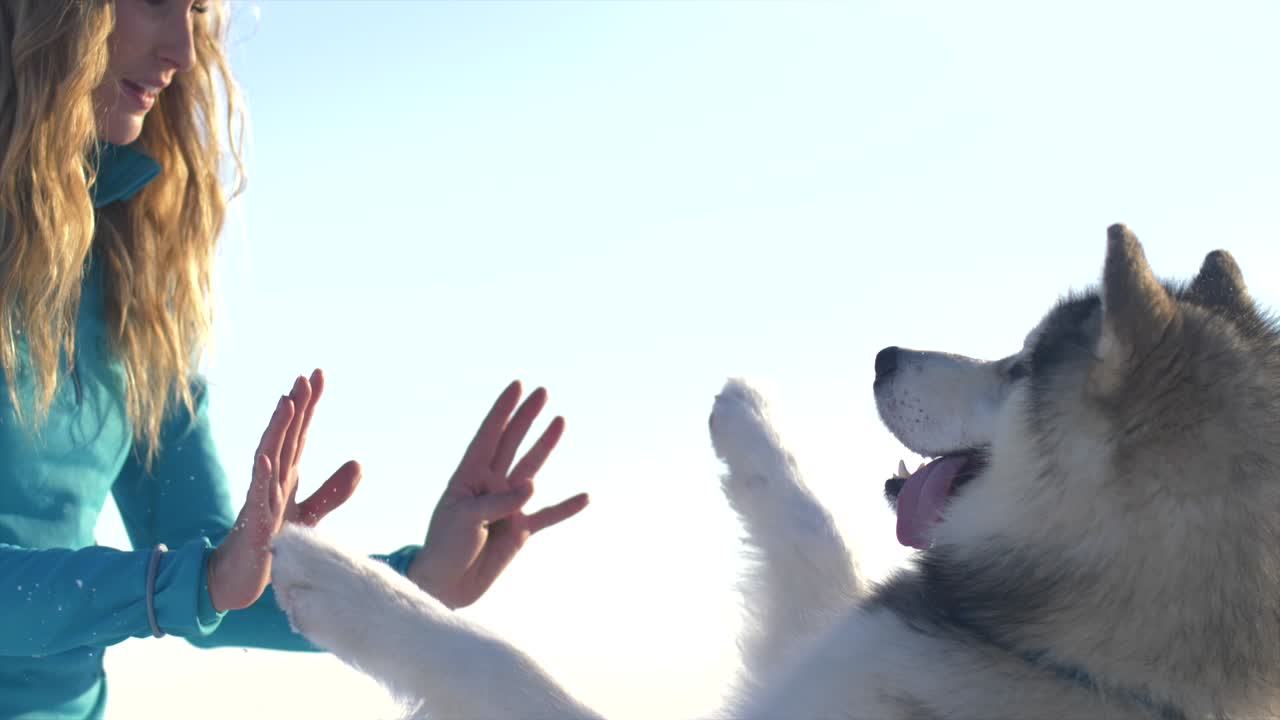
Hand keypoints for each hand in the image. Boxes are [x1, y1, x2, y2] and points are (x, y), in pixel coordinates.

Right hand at [207, 371, 361, 612]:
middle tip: (306, 376)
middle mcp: (272, 480)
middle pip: (286, 437)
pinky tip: (264, 457)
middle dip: (296, 406)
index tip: (319, 375)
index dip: (310, 405)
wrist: (243, 576)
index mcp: (287, 475)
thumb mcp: (311, 513)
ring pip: (269, 457)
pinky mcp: (254, 522)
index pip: (300, 433)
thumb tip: (358, 463)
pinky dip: (259, 476)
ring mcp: (261, 498)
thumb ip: (333, 490)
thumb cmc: (272, 540)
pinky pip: (255, 496)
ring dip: (277, 430)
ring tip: (286, 402)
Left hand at [408, 381, 588, 608]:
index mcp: (468, 476)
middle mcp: (490, 485)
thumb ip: (497, 502)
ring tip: (561, 420)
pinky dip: (566, 508)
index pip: (488, 436)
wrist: (446, 586)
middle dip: (526, 417)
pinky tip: (585, 497)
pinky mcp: (520, 530)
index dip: (502, 410)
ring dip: (545, 446)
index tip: (517, 385)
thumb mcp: (463, 520)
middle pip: (512, 443)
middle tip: (543, 392)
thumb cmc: (445, 547)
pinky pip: (548, 516)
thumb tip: (533, 487)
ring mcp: (507, 505)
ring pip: (531, 469)